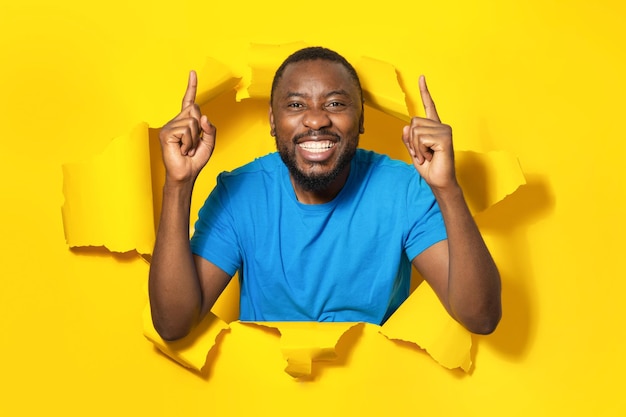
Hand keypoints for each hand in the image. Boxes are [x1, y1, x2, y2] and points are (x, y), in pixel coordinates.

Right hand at [159, 70, 215, 183]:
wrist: (185, 174)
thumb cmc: (195, 160)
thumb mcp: (209, 143)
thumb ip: (210, 129)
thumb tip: (202, 116)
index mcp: (185, 122)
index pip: (189, 101)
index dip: (191, 87)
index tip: (193, 73)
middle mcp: (176, 121)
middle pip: (194, 111)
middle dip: (199, 129)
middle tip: (192, 145)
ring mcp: (169, 126)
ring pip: (192, 122)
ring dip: (194, 139)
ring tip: (187, 149)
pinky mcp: (166, 133)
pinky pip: (185, 130)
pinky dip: (188, 142)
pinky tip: (182, 150)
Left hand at [402, 76, 456, 190]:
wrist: (438, 181)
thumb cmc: (429, 167)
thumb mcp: (413, 150)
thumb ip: (408, 137)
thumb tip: (407, 126)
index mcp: (434, 127)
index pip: (429, 105)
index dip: (424, 91)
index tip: (421, 77)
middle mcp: (441, 125)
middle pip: (413, 123)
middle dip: (412, 141)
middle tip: (423, 153)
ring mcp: (444, 130)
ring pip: (415, 131)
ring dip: (416, 148)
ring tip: (428, 155)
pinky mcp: (445, 137)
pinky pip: (421, 139)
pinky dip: (421, 151)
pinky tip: (431, 156)